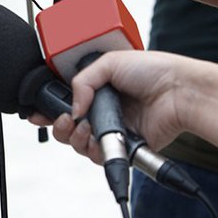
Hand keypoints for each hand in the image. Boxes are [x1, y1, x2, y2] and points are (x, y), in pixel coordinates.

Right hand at [47, 51, 196, 162]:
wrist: (179, 92)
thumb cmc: (153, 71)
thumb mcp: (109, 63)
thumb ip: (82, 82)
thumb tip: (73, 108)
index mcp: (96, 87)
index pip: (65, 100)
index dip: (49, 108)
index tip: (38, 113)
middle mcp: (101, 109)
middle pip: (67, 126)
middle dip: (59, 125)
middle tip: (65, 119)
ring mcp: (111, 128)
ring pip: (78, 143)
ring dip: (73, 136)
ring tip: (83, 126)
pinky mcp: (122, 146)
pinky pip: (97, 154)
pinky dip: (91, 148)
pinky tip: (94, 136)